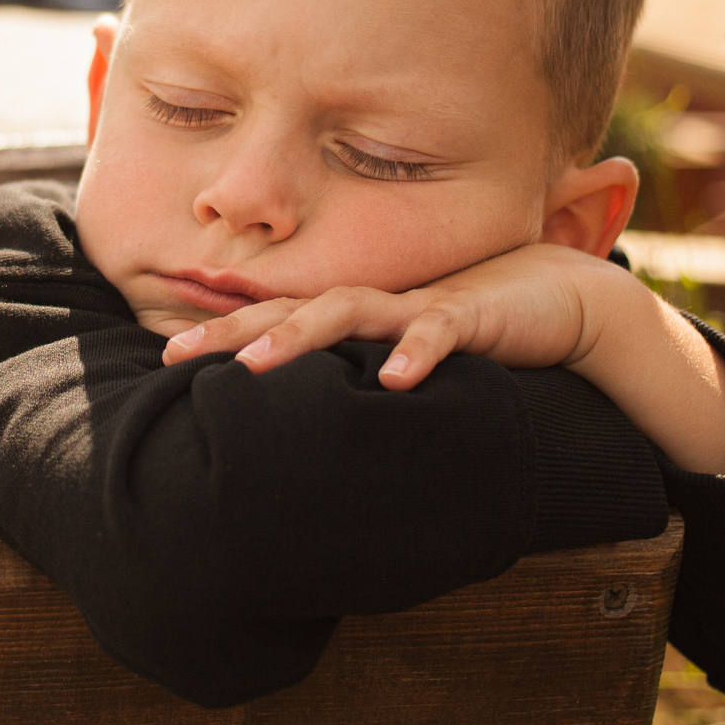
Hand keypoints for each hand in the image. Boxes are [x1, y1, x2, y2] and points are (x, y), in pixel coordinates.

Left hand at [162, 244, 724, 474]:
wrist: (559, 299)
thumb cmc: (473, 330)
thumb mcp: (402, 358)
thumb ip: (356, 379)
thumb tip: (304, 424)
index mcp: (355, 314)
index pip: (274, 319)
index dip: (221, 333)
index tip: (164, 355)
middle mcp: (375, 304)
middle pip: (289, 310)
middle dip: (231, 332)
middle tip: (173, 353)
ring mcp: (418, 307)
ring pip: (349, 313)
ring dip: (300, 338)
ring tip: (257, 367)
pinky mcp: (470, 317)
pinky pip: (439, 334)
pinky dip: (418, 355)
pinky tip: (395, 384)